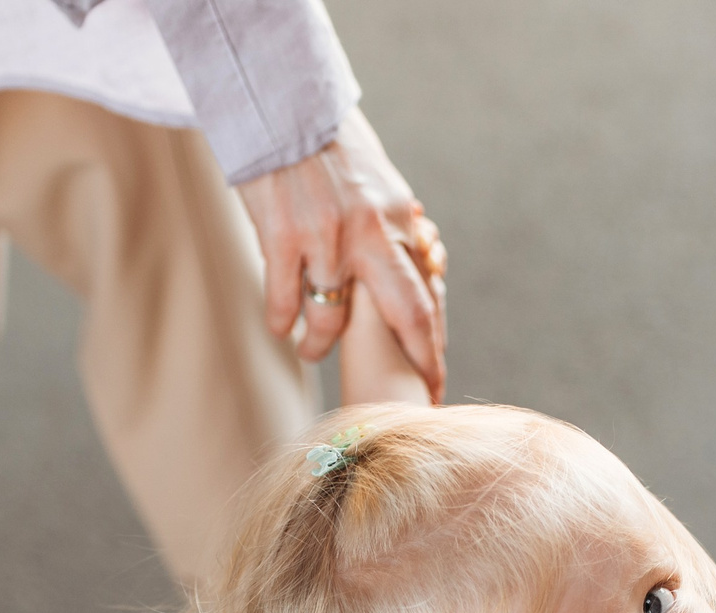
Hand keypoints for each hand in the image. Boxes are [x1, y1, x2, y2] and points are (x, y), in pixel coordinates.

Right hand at [236, 108, 447, 401]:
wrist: (283, 108)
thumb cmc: (333, 149)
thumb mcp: (382, 184)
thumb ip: (397, 228)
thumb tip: (421, 263)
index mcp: (399, 220)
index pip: (424, 298)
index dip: (431, 347)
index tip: (434, 380)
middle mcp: (370, 234)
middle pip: (402, 318)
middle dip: (409, 365)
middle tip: (403, 401)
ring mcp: (324, 240)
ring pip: (330, 322)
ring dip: (320, 346)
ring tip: (313, 351)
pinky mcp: (281, 239)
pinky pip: (284, 303)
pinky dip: (282, 323)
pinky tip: (282, 328)